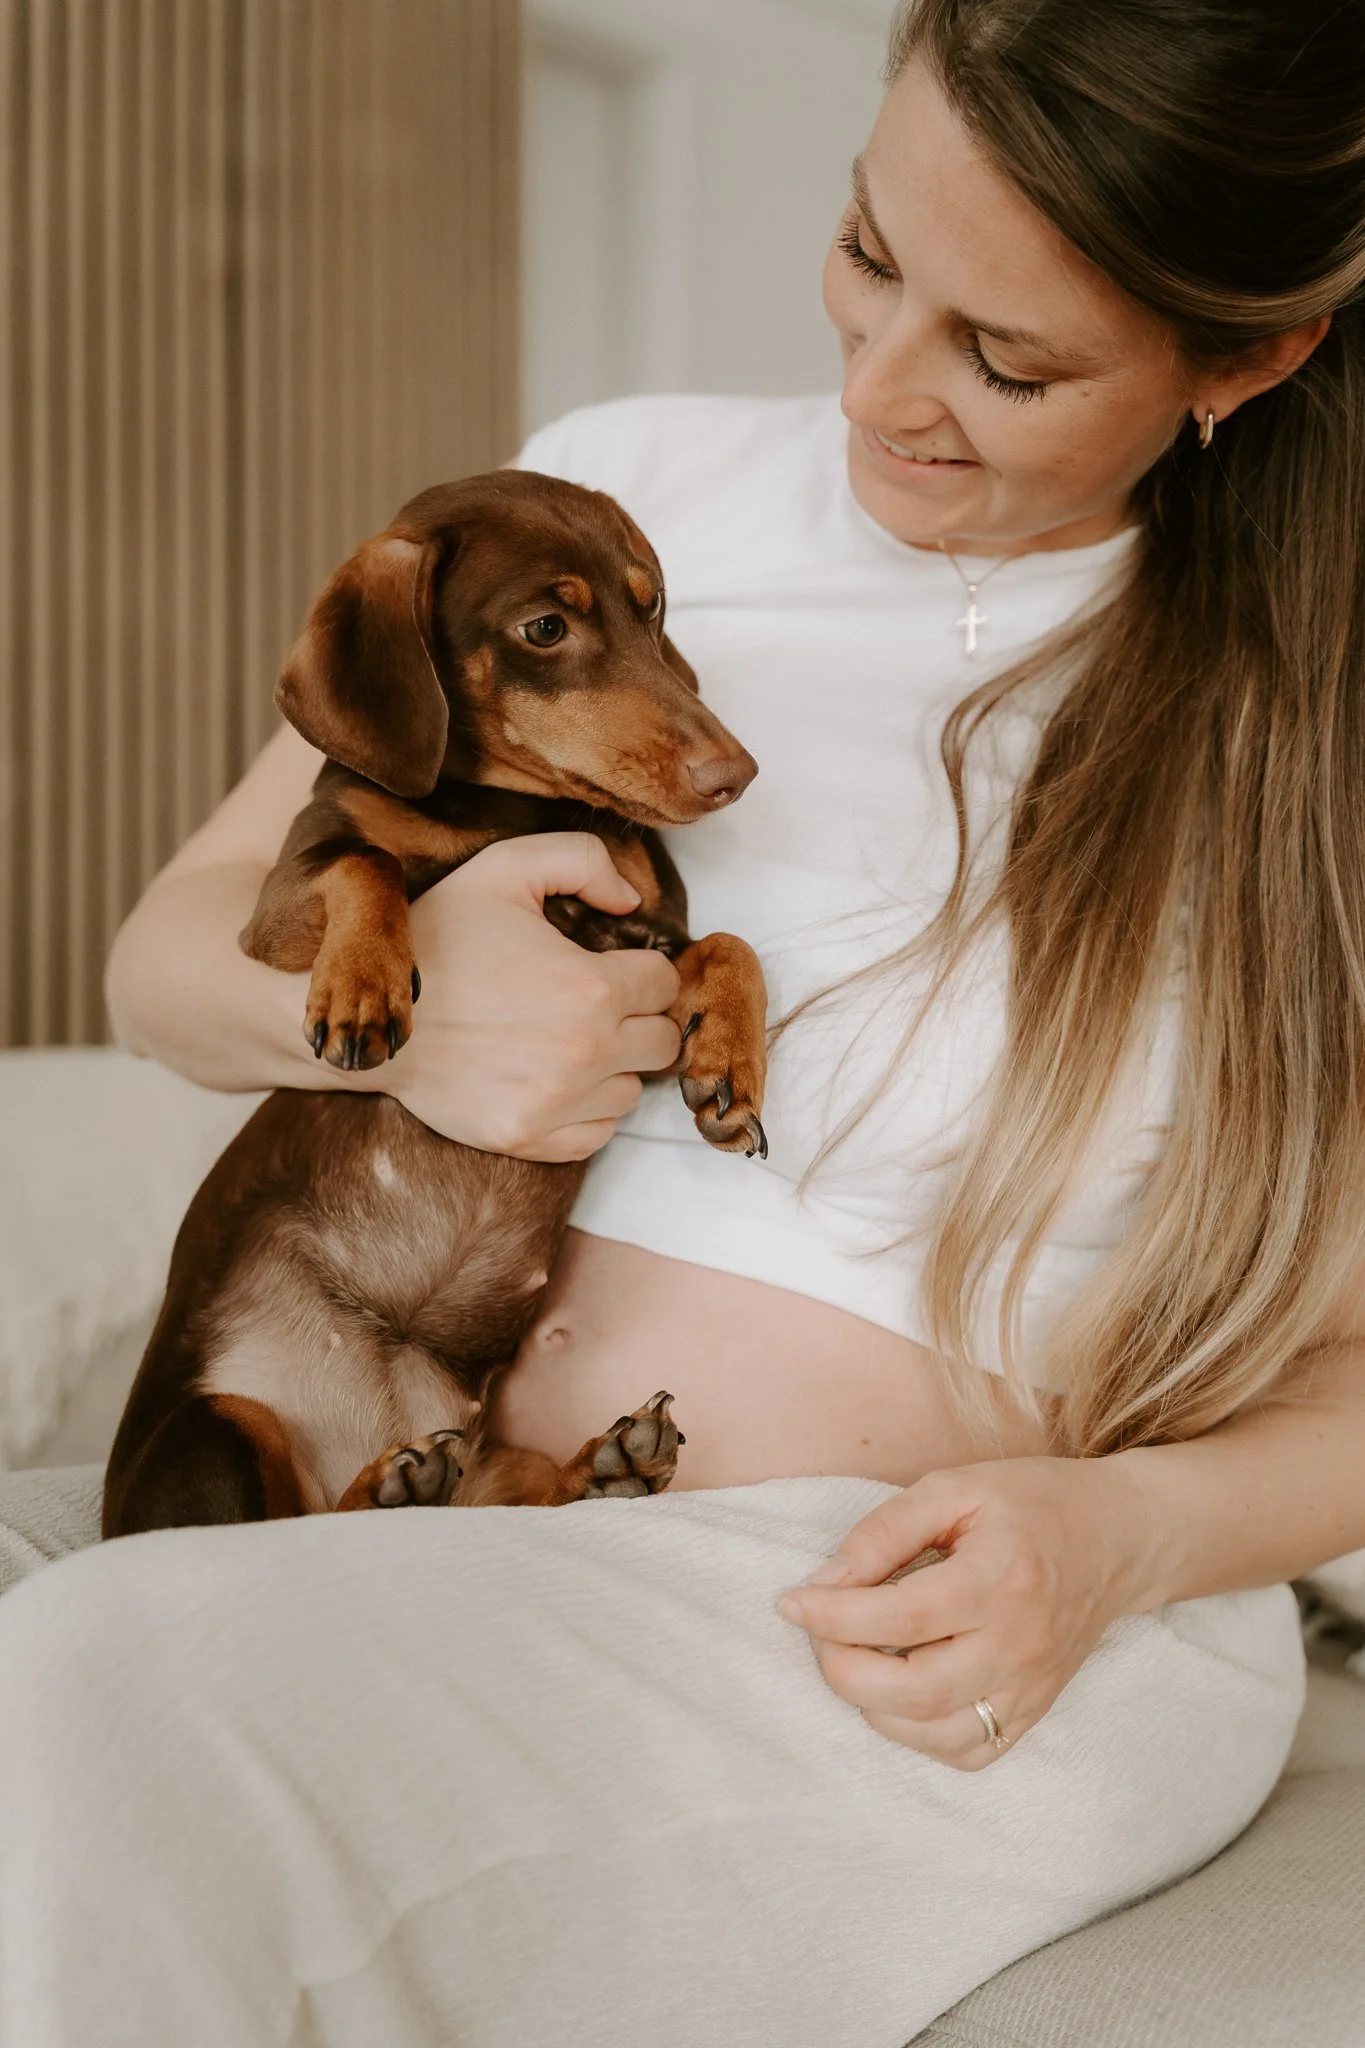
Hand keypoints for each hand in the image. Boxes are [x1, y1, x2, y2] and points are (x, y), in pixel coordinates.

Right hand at [376, 833, 681, 1159]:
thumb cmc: (437, 939)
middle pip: (662, 1042)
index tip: (610, 967)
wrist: (372, 1016)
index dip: (641, 968)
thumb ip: (582, 860)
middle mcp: (585, 1051)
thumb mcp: (504, 869)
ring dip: (614, 1066)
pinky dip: (586, 1109)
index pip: (664, 983)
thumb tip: (632, 902)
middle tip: (597, 1006)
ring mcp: (557, 1102)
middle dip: (638, 1019)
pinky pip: (598, 1132)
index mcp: (591, 987)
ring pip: (632, 1090)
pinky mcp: (529, 1138)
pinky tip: (554, 1079)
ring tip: (568, 1041)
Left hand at [777, 1455, 1152, 1768]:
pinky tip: (901, 1691)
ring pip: (934, 1733)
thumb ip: (884, 1532)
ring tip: (857, 1656)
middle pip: (912, 1690)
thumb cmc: (1032, 1502)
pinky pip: (969, 1752)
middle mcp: (1019, 1644)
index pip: (899, 1617)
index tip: (791, 1602)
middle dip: (842, 1667)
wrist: (1119, 1538)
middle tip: (818, 1631)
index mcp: (1000, 1578)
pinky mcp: (1035, 1711)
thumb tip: (826, 1581)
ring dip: (874, 1704)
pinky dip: (920, 1733)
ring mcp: (1031, 1687)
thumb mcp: (954, 1488)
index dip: (832, 1615)